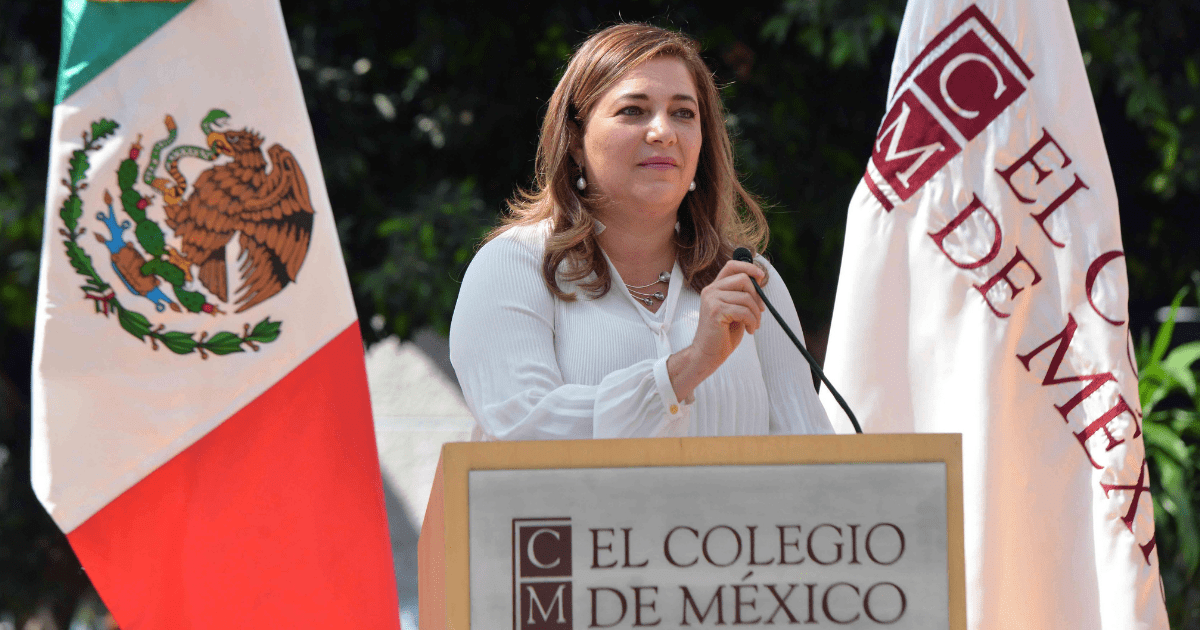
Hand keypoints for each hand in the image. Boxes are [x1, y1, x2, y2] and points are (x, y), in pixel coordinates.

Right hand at [667, 259, 765, 400]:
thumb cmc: (723, 334)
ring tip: (754, 325)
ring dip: (756, 314)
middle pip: (743, 279)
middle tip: (760, 311)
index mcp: (715, 288)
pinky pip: (744, 311)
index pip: (732, 266)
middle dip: (757, 296)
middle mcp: (711, 290)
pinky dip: (752, 322)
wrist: (707, 354)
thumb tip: (758, 280)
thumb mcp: (735, 310)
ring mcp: (712, 300)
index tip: (761, 277)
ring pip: (746, 297)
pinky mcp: (715, 311)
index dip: (749, 267)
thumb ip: (743, 295)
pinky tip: (749, 330)